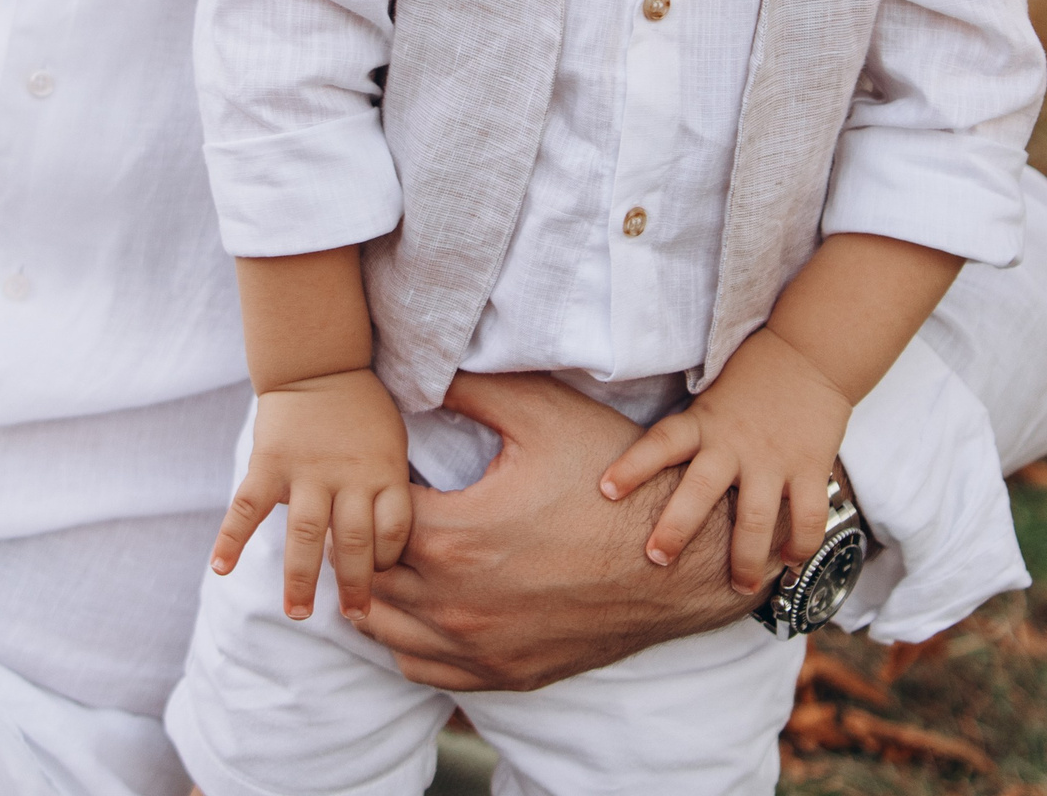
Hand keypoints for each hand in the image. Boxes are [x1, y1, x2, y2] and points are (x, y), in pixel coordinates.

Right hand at [209, 369, 411, 622]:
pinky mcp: (269, 463)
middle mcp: (347, 476)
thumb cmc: (361, 409)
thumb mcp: (392, 443)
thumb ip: (387, 488)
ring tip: (296, 613)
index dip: (388, 560)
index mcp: (383, 471)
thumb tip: (388, 545)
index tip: (380, 579)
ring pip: (306, 533)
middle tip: (352, 617)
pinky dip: (231, 537)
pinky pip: (249, 506)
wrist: (318, 362)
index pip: (394, 530)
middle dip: (353, 584)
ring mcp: (306, 471)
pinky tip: (220, 567)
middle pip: (354, 540)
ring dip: (300, 577)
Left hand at [356, 372, 763, 692]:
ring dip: (374, 594)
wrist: (682, 561)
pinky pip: (424, 669)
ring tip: (384, 555)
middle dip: (363, 541)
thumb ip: (470, 389)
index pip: (370, 517)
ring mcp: (481, 648)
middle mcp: (456, 604)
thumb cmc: (613, 481)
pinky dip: (406, 640)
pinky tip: (418, 605)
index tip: (380, 470)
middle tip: (373, 509)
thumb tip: (417, 372)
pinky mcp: (506, 674)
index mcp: (454, 537)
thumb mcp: (542, 414)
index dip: (368, 489)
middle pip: (367, 577)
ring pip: (384, 631)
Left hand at [600, 326, 850, 591]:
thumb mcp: (708, 402)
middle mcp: (733, 444)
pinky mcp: (810, 467)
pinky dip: (799, 545)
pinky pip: (806, 516)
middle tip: (656, 559)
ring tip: (739, 588)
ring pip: (754, 518)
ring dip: (745, 559)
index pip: (660, 442)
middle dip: (676, 527)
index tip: (606, 490)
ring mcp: (772, 458)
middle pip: (699, 490)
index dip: (632, 465)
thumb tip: (646, 475)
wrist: (808, 353)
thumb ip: (689, 436)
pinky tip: (790, 564)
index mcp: (703, 424)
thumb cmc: (749, 381)